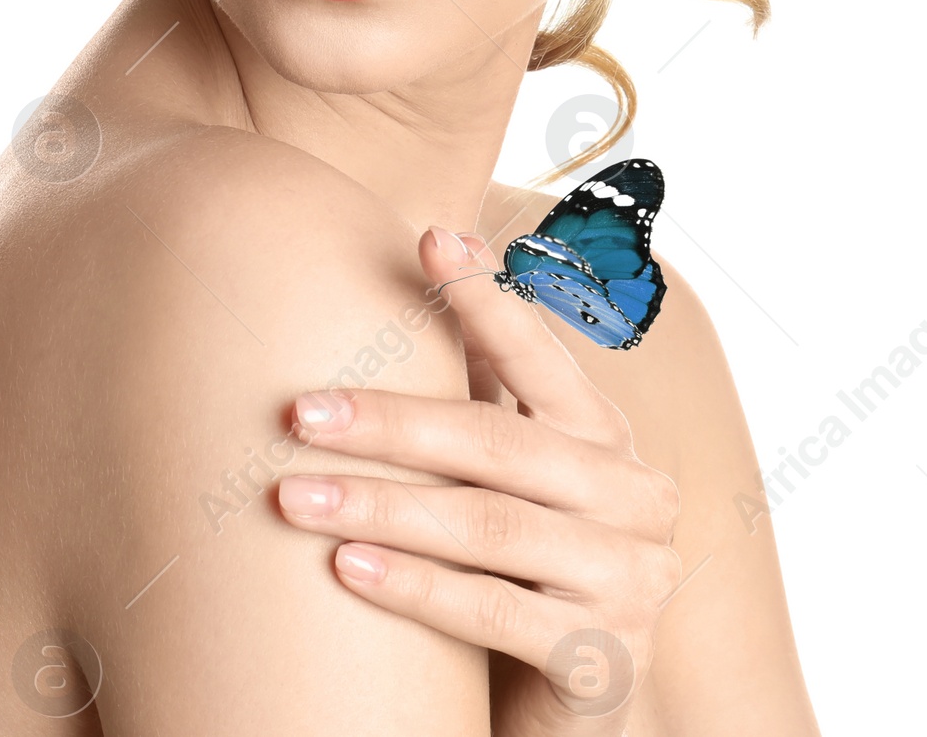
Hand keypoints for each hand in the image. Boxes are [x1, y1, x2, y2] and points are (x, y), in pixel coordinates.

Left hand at [276, 226, 680, 734]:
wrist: (577, 715)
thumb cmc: (523, 575)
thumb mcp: (510, 483)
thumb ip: (480, 404)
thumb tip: (402, 288)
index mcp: (606, 436)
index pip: (540, 355)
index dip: (486, 296)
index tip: (428, 237)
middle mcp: (633, 495)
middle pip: (494, 442)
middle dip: (387, 422)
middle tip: (298, 413)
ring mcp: (629, 579)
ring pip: (486, 524)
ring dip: (379, 505)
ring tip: (293, 497)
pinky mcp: (604, 660)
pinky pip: (491, 611)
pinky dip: (413, 586)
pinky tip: (346, 568)